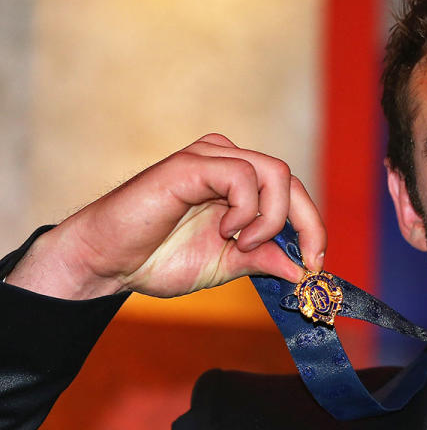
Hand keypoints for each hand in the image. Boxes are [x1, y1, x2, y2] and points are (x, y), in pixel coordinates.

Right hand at [6, 134, 324, 299]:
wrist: (108, 262)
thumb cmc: (158, 258)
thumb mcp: (227, 265)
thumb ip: (265, 259)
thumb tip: (303, 270)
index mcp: (238, 184)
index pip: (292, 193)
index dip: (312, 226)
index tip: (316, 263)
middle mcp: (227, 162)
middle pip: (290, 179)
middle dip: (308, 223)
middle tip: (305, 260)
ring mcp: (210, 159)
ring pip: (274, 172)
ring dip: (270, 219)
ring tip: (242, 244)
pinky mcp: (191, 165)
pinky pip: (242, 176)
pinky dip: (245, 209)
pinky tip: (225, 231)